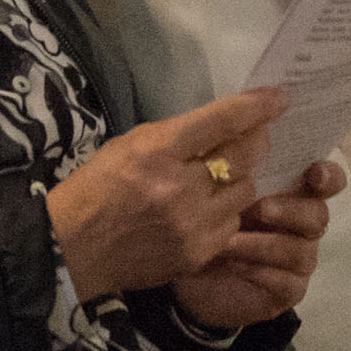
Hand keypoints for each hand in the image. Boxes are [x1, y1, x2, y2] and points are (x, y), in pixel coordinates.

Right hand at [47, 89, 282, 297]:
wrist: (73, 249)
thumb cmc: (97, 188)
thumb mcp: (129, 145)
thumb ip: (177, 135)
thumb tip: (223, 124)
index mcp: (157, 151)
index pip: (220, 121)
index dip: (255, 107)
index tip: (277, 98)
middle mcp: (180, 187)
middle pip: (244, 157)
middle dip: (256, 141)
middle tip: (257, 135)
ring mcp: (192, 224)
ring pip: (245, 191)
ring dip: (240, 180)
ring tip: (221, 178)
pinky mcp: (199, 253)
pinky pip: (233, 223)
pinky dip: (226, 212)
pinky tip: (207, 210)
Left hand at [165, 159, 333, 330]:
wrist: (191, 275)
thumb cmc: (207, 222)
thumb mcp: (215, 189)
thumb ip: (236, 165)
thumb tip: (244, 131)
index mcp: (293, 192)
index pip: (327, 179)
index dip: (328, 175)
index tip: (314, 173)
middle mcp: (303, 224)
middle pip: (319, 214)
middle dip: (291, 210)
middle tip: (260, 209)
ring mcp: (299, 258)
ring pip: (302, 250)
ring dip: (265, 243)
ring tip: (230, 241)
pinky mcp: (289, 290)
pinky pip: (287, 282)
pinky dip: (260, 272)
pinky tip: (234, 265)